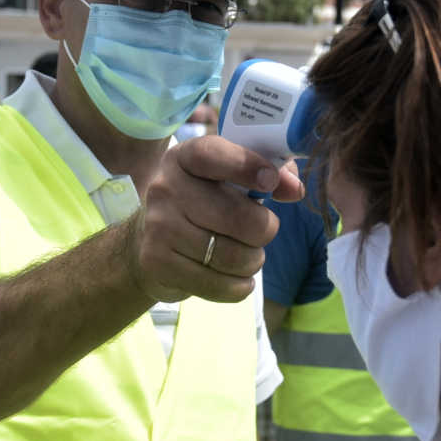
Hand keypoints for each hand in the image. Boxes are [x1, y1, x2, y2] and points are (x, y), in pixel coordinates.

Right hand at [130, 136, 303, 303]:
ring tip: (249, 256)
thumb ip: (267, 175)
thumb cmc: (200, 205)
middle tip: (263, 232)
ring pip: (233, 256)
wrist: (145, 243)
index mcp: (184, 158)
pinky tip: (237, 278)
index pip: (213, 154)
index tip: (271, 182)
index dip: (246, 166)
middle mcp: (165, 189)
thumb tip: (296, 189)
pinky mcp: (157, 263)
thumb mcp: (224, 180)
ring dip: (254, 261)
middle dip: (264, 230)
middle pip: (237, 217)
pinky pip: (220, 285)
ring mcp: (158, 227)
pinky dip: (240, 286)